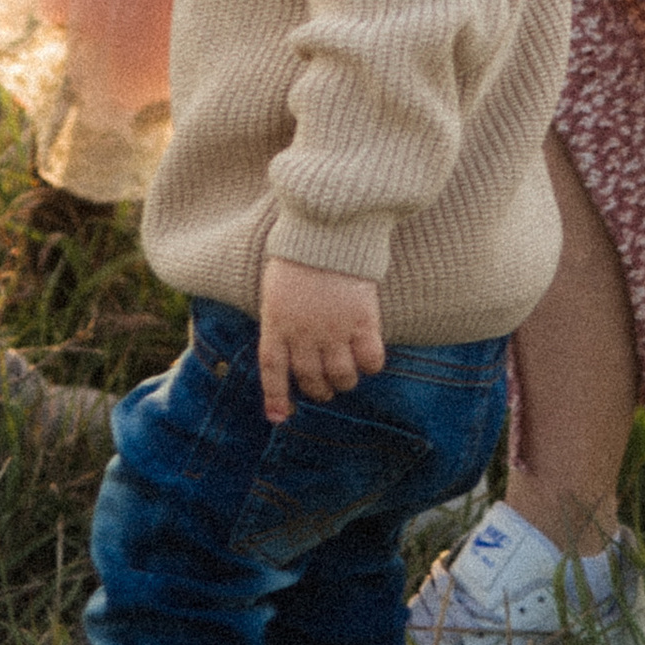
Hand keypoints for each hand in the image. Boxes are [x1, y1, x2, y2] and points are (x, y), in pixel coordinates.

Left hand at [256, 256, 386, 421]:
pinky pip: (371, 360)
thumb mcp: (276, 287)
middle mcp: (303, 333)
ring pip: (342, 377)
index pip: (273, 371)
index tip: (280, 417)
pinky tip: (369, 356)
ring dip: (345, 381)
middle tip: (326, 385)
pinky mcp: (363, 321)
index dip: (275, 397)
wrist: (328, 226)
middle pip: (310, 379)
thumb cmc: (300, 253)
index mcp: (276, 323)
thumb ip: (280, 317)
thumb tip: (284, 341)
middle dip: (319, 389)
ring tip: (347, 374)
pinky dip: (371, 364)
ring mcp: (334, 329)